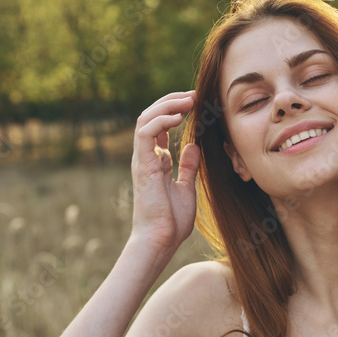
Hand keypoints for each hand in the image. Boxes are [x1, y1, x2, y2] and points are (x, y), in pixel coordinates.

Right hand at [129, 90, 200, 251]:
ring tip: (187, 100)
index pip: (159, 126)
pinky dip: (160, 121)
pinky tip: (178, 118)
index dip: (175, 110)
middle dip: (171, 102)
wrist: (160, 241)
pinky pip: (145, 133)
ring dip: (166, 105)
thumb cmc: (171, 221)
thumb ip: (188, 166)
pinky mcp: (142, 165)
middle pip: (151, 117)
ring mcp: (142, 160)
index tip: (195, 103)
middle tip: (193, 95)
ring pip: (145, 119)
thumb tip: (193, 146)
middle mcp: (146, 157)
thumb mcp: (186, 187)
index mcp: (155, 161)